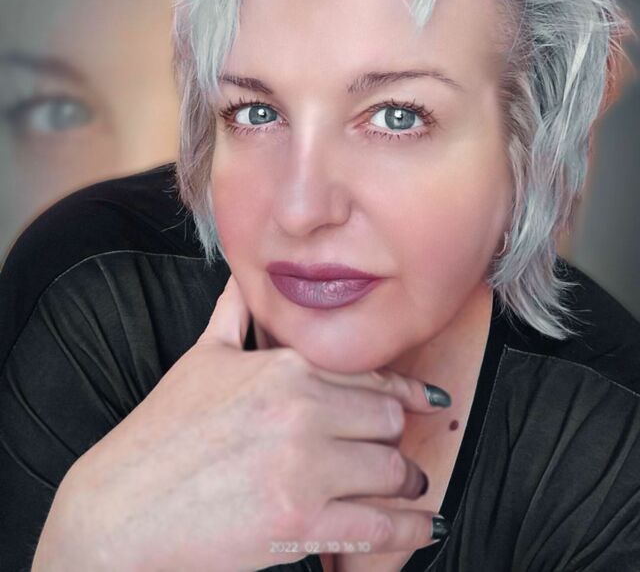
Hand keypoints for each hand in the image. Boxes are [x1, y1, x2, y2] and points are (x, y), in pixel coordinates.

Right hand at [47, 274, 448, 570]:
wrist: (119, 507)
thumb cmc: (160, 433)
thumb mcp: (200, 360)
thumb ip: (234, 313)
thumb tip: (245, 274)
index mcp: (284, 368)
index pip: (369, 378)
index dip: (406, 394)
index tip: (428, 402)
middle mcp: (302, 410)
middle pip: (387, 423)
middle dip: (396, 441)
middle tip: (401, 455)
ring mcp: (303, 468)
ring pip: (391, 471)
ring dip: (405, 484)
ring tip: (408, 490)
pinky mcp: (299, 524)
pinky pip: (378, 526)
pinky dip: (409, 529)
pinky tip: (424, 528)